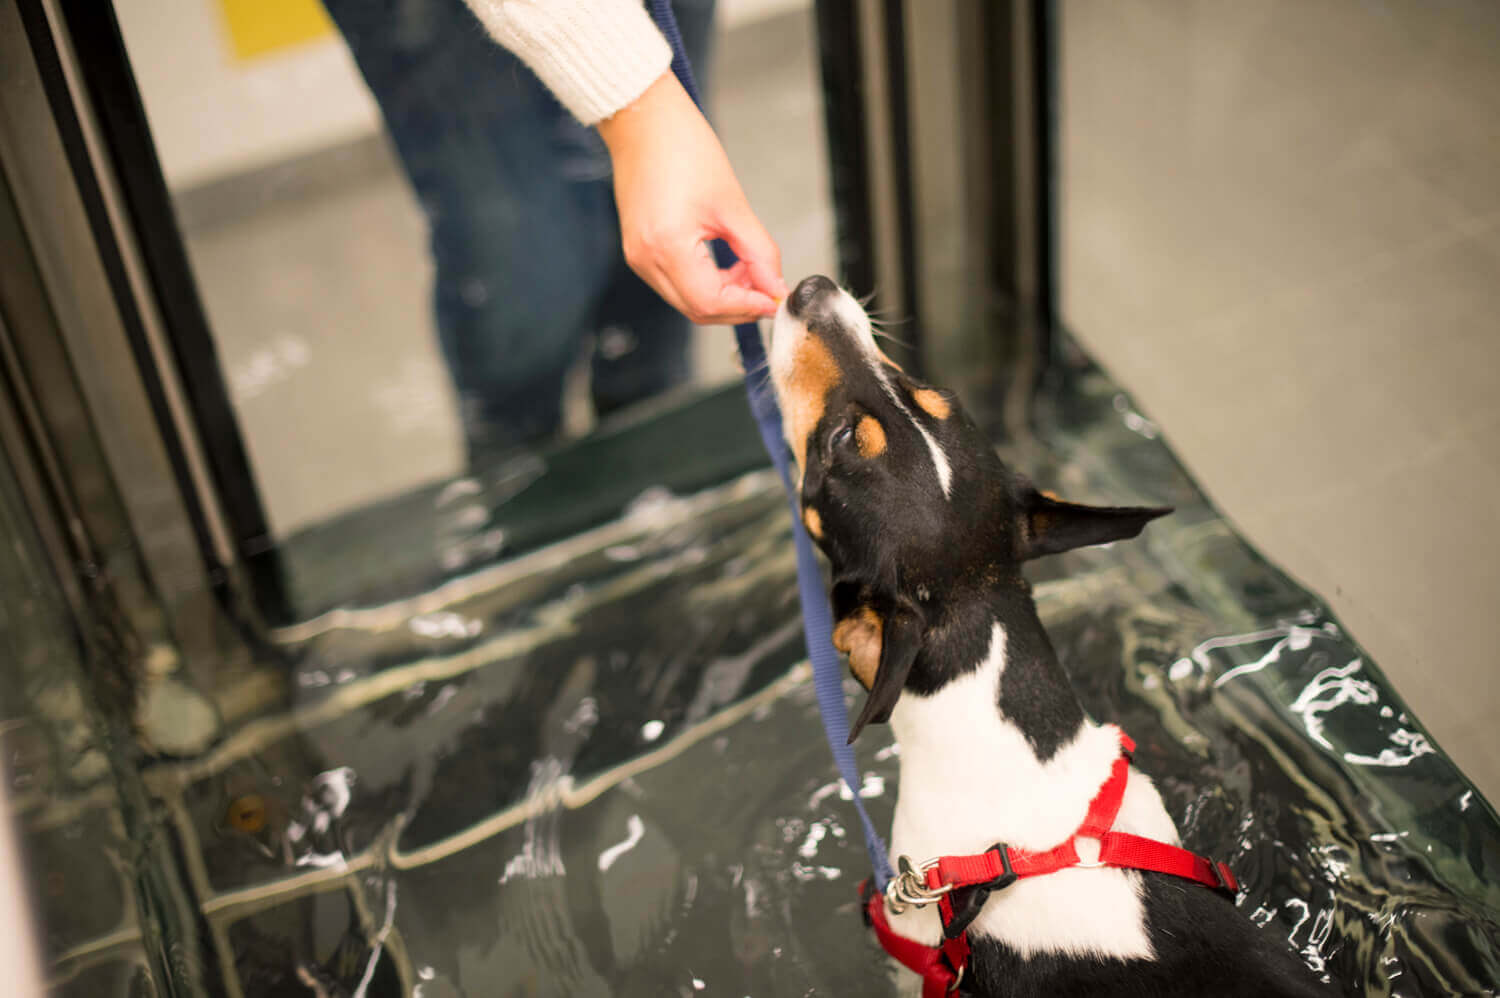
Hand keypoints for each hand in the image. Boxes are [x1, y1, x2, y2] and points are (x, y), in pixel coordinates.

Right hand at [598, 72, 786, 324]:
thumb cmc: (681, 146)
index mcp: (666, 246)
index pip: (710, 303)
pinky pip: (676, 283)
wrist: (643, 119)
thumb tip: (774, 285)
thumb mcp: (732, 203)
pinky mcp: (639, 250)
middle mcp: (645, 259)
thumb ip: (758, 252)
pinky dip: (704, 282)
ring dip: (722, 294)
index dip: (747, 305)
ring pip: (687, 300)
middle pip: (698, 310)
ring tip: (746, 266)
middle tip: (766, 283)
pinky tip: (724, 263)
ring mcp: (638, 257)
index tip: (773, 297)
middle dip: (737, 304)